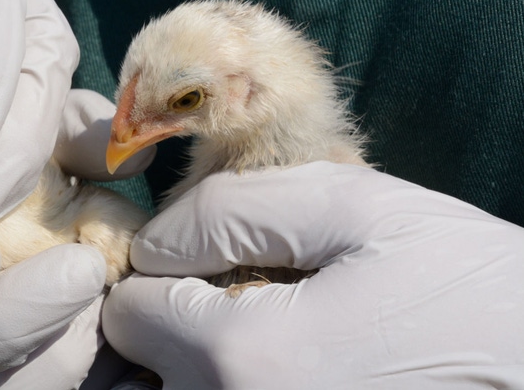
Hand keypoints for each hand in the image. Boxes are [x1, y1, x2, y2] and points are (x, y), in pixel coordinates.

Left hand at [102, 162, 523, 387]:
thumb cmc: (453, 282)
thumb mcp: (351, 209)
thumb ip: (229, 211)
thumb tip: (153, 242)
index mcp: (239, 359)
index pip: (127, 309)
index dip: (159, 271)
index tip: (207, 257)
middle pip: (134, 369)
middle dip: (162, 322)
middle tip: (225, 292)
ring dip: (180, 364)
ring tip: (243, 324)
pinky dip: (209, 385)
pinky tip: (266, 363)